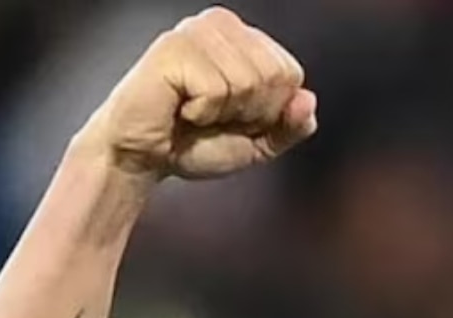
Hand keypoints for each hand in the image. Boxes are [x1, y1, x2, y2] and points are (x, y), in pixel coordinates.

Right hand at [78, 6, 316, 181]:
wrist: (144, 158)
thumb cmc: (196, 143)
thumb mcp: (258, 143)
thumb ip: (290, 126)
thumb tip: (308, 101)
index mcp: (246, 39)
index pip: (291, 75)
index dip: (269, 112)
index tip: (235, 118)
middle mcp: (222, 24)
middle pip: (274, 76)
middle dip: (250, 113)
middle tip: (213, 117)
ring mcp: (197, 31)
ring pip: (248, 82)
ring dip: (223, 114)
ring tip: (194, 112)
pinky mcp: (174, 46)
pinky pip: (217, 89)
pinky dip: (201, 113)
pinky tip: (180, 107)